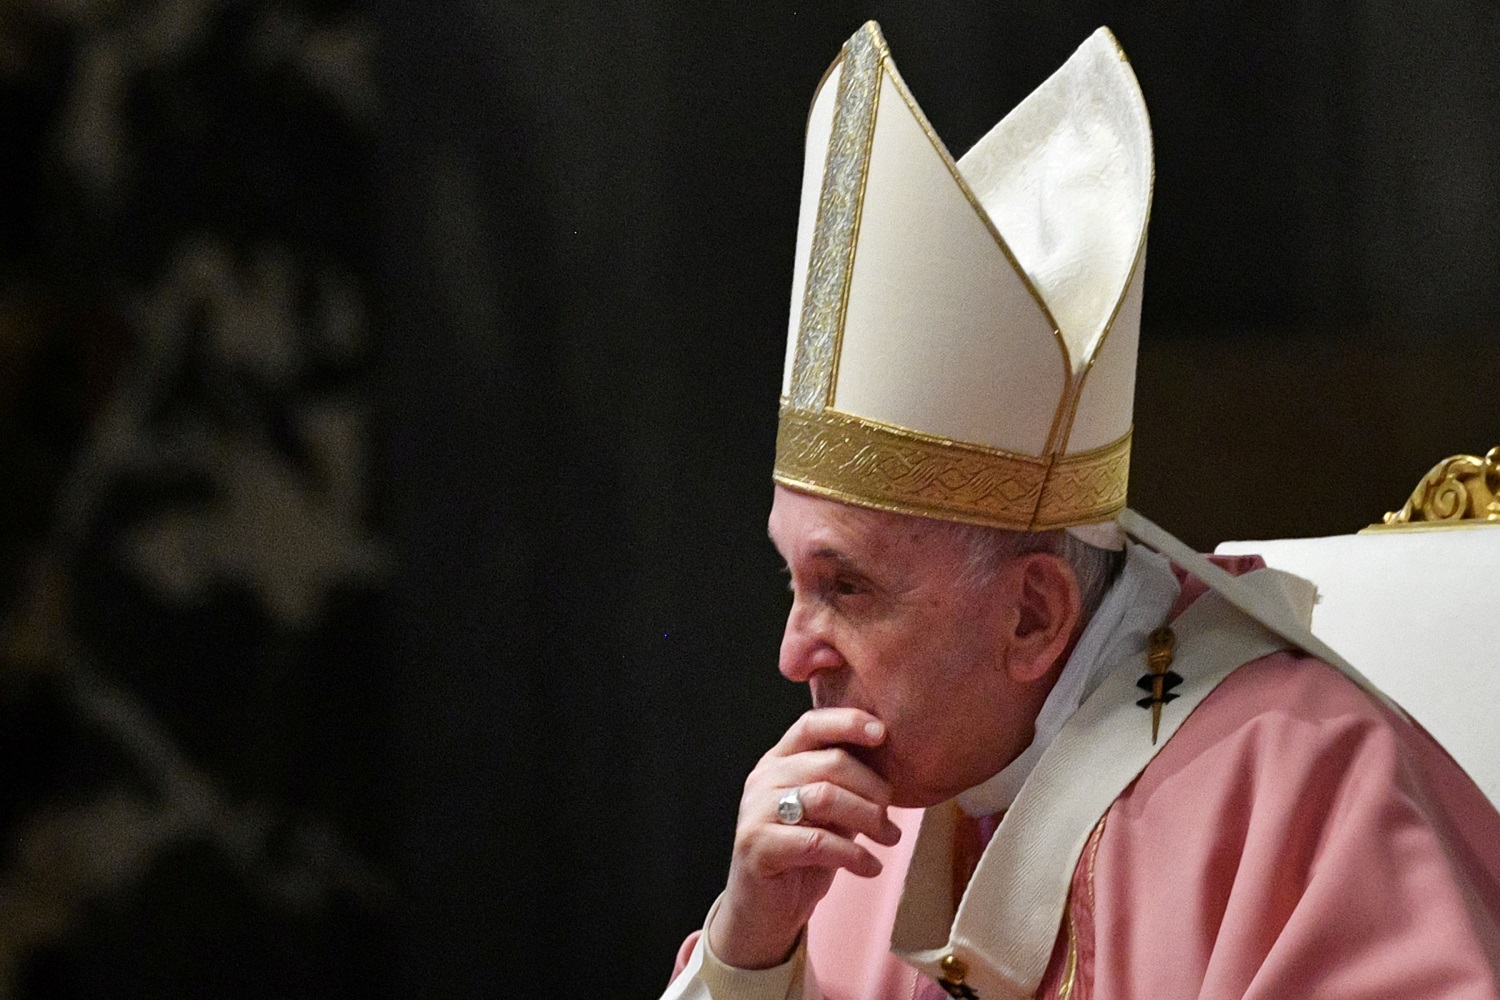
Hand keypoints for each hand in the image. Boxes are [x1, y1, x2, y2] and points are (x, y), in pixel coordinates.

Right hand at [707, 708, 901, 969]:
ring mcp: (756, 810)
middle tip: (892, 816)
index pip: (811, 724)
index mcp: (779, 760)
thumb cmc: (803, 856)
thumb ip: (849, 786)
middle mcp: (764, 778)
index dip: (847, 722)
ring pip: (825, 797)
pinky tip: (870, 867)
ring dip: (868, 818)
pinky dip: (853, 854)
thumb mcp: (830, 814)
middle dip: (873, 788)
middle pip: (829, 762)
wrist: (765, 911)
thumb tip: (895, 766)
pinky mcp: (757, 845)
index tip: (883, 734)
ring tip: (889, 839)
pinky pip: (816, 841)